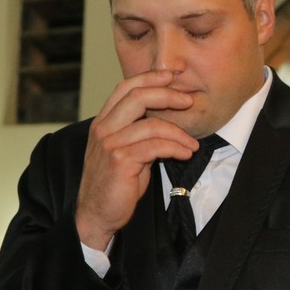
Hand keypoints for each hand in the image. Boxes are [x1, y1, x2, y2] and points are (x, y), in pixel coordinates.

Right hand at [75, 71, 198, 249]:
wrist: (97, 213)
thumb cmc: (115, 183)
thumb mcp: (125, 151)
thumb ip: (138, 132)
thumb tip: (167, 119)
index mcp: (103, 122)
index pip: (125, 88)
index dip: (149, 78)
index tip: (171, 76)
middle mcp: (103, 129)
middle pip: (137, 97)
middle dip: (167, 95)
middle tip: (188, 101)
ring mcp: (110, 144)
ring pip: (151, 124)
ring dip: (179, 133)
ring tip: (192, 144)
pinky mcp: (120, 160)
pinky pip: (155, 146)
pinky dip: (175, 148)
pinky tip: (185, 153)